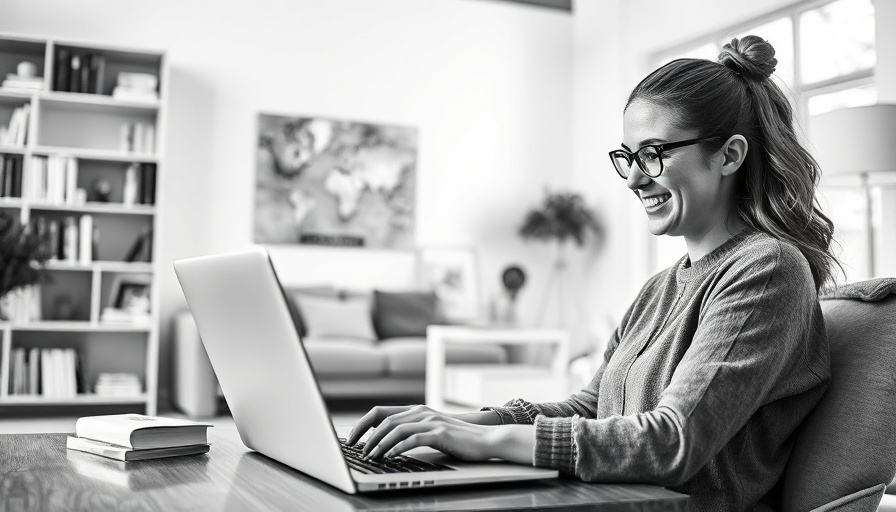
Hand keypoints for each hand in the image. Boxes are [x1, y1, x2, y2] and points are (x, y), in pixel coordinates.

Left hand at [349, 405, 499, 461]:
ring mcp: (431, 421)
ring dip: (379, 444)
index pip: (381, 412)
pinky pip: (412, 439)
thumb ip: (412, 431)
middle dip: (367, 436)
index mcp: (417, 410)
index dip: (363, 424)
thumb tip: (386, 444)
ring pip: (396, 429)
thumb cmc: (458, 439)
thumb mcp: (432, 431)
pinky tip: (389, 457)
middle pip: (385, 420)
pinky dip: (397, 448)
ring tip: (370, 457)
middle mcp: (421, 412)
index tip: (352, 438)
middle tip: (357, 451)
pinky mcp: (439, 433)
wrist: (485, 439)